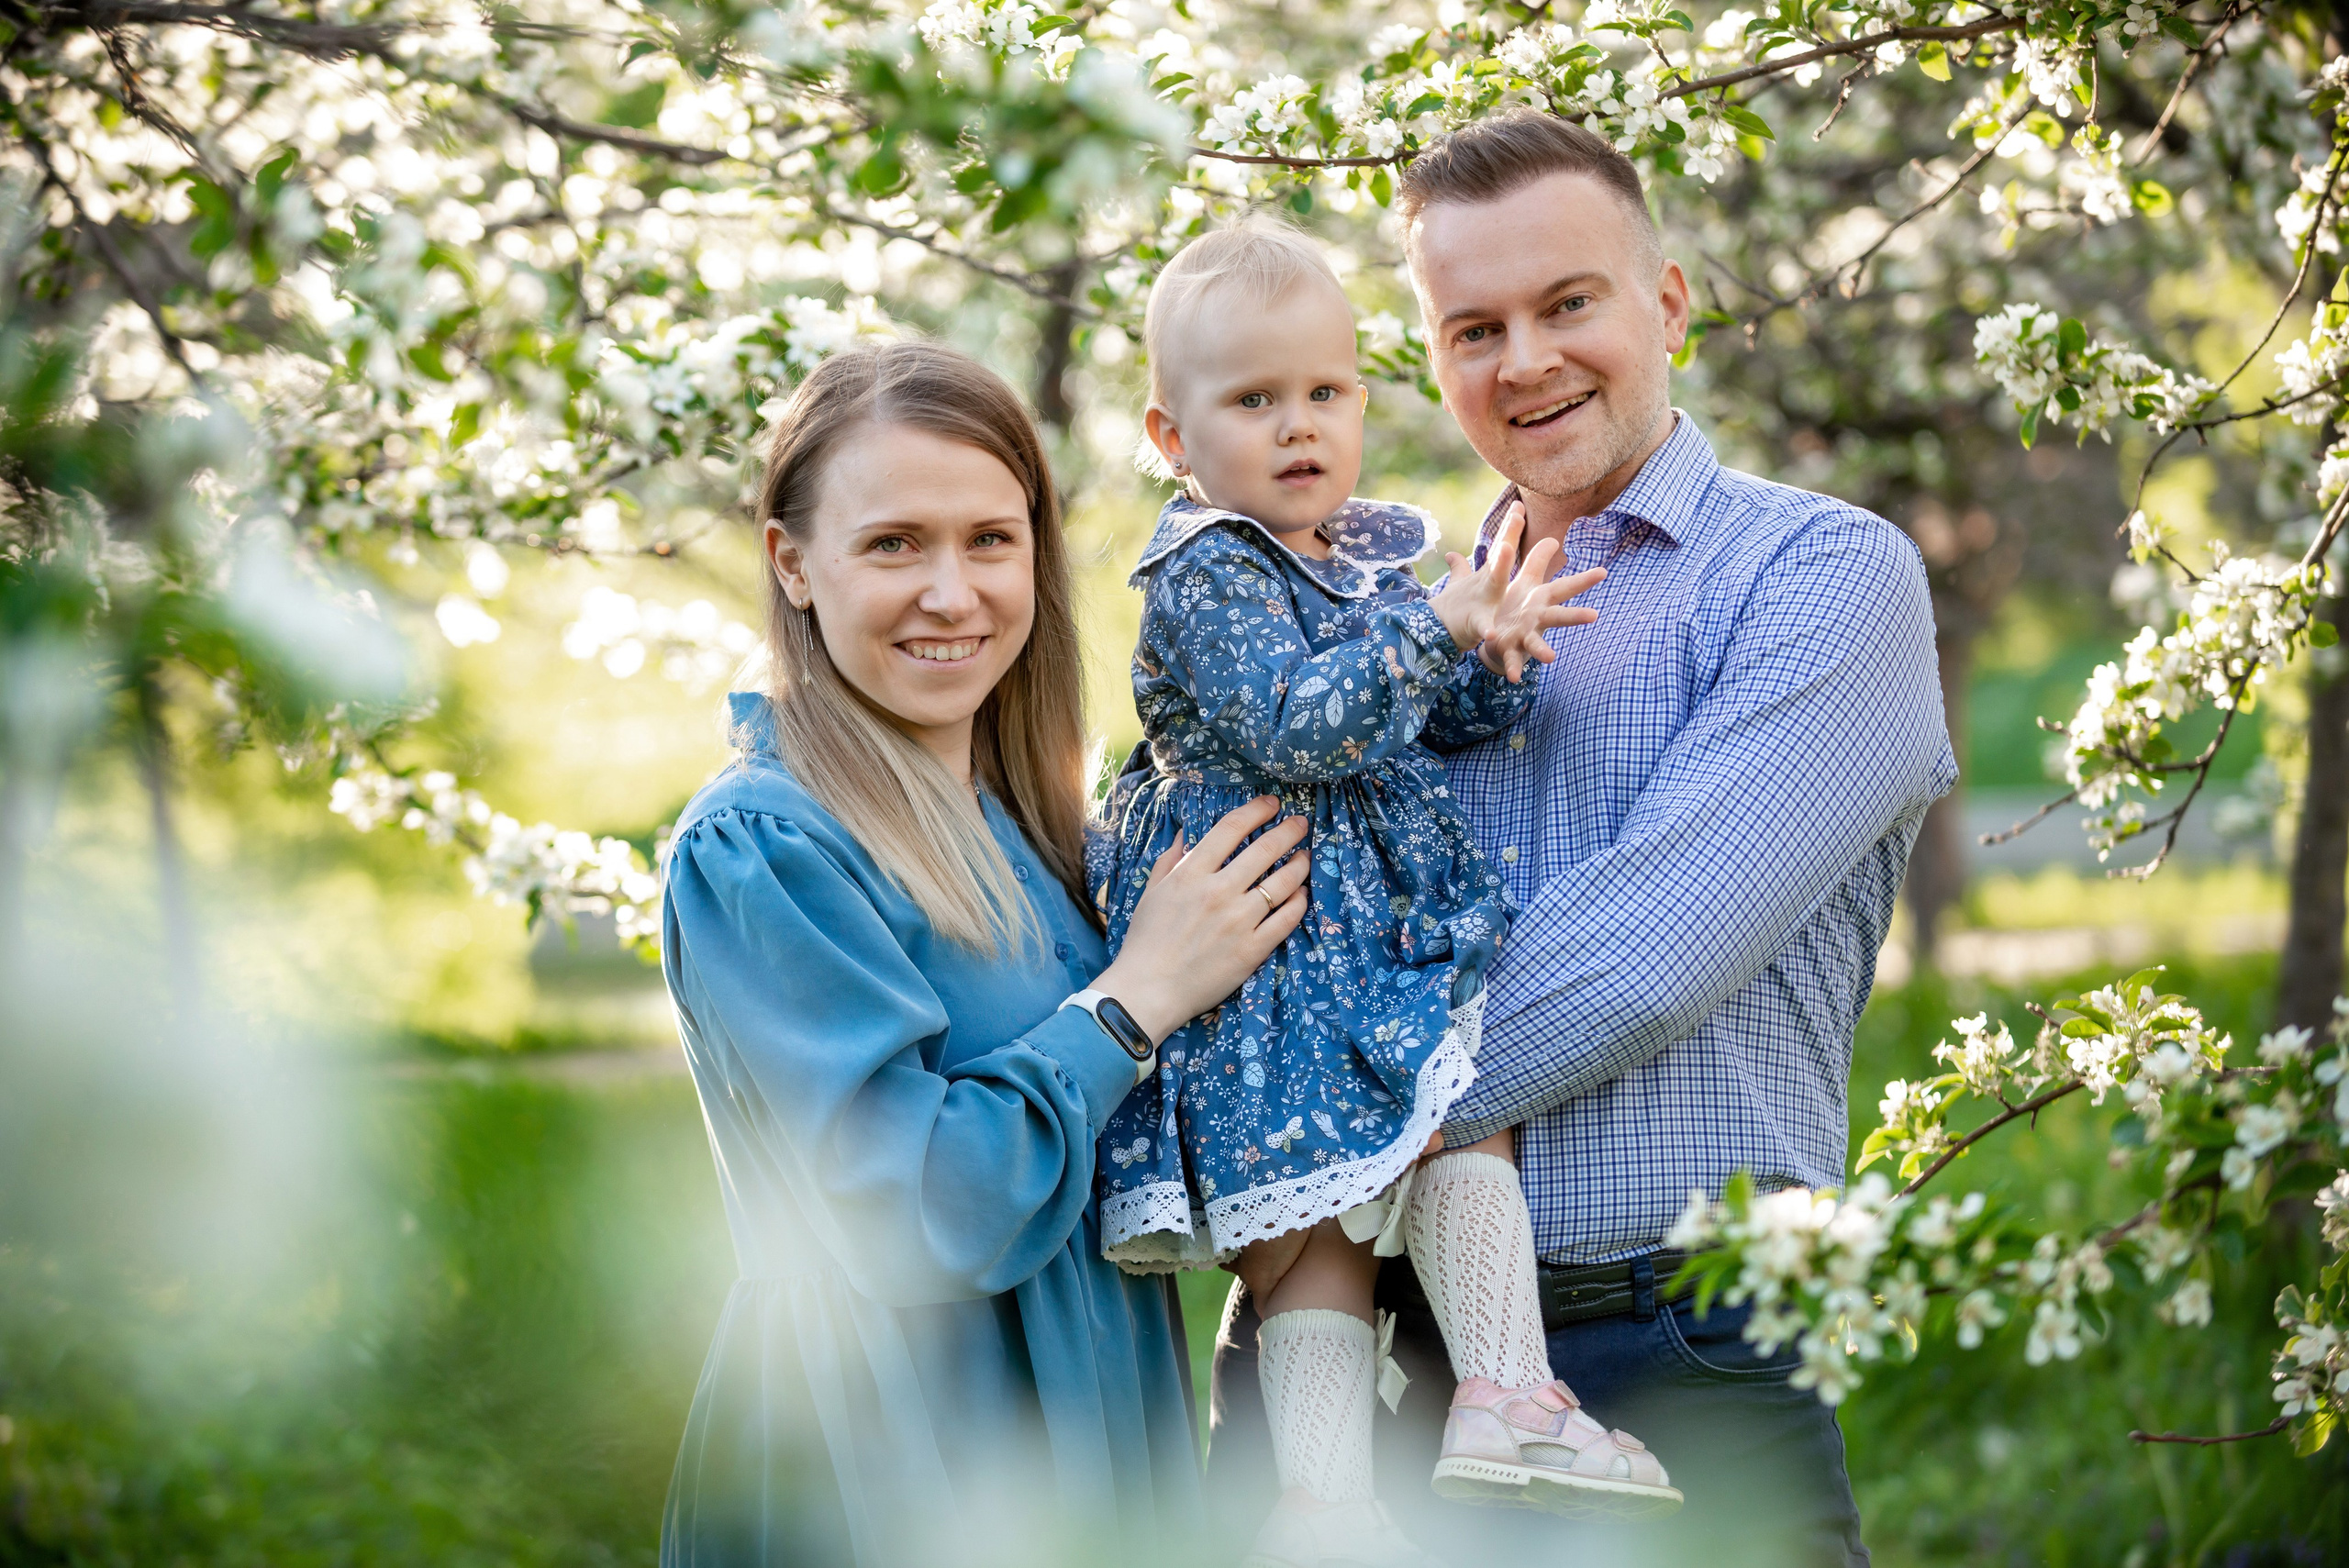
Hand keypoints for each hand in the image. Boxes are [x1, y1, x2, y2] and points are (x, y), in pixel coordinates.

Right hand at [1091, 795, 1309, 1044]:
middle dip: (1289, 831)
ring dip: (1299, 865)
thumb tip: (1186, 834)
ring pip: (1283, 882)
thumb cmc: (1146, 942)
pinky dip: (1299, 902)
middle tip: (1301, 824)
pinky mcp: (1252, 949)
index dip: (1256, 811)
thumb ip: (1170, 860)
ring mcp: (1238, 921)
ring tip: (1306, 857)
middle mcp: (1218, 892)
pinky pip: (1287, 919)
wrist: (1148, 990)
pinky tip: (1301, 894)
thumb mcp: (1152, 893)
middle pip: (1265, 850)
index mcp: (1191, 874)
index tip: (1272, 804)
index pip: (1231, 829)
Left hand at [1428, 503, 1601, 678]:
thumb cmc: (1516, 607)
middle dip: (1576, 615)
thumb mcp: (1526, 582)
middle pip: (1559, 616)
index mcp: (1541, 600)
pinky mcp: (1510, 651)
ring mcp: (1526, 637)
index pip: (1565, 587)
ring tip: (1551, 657)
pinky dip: (1513, 669)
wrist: (1496, 637)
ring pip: (1538, 643)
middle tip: (1595, 615)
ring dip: (1544, 650)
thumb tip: (1553, 539)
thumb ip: (1538, 561)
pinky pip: (1512, 661)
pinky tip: (1512, 678)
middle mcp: (1538, 620)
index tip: (1604, 571)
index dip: (1584, 580)